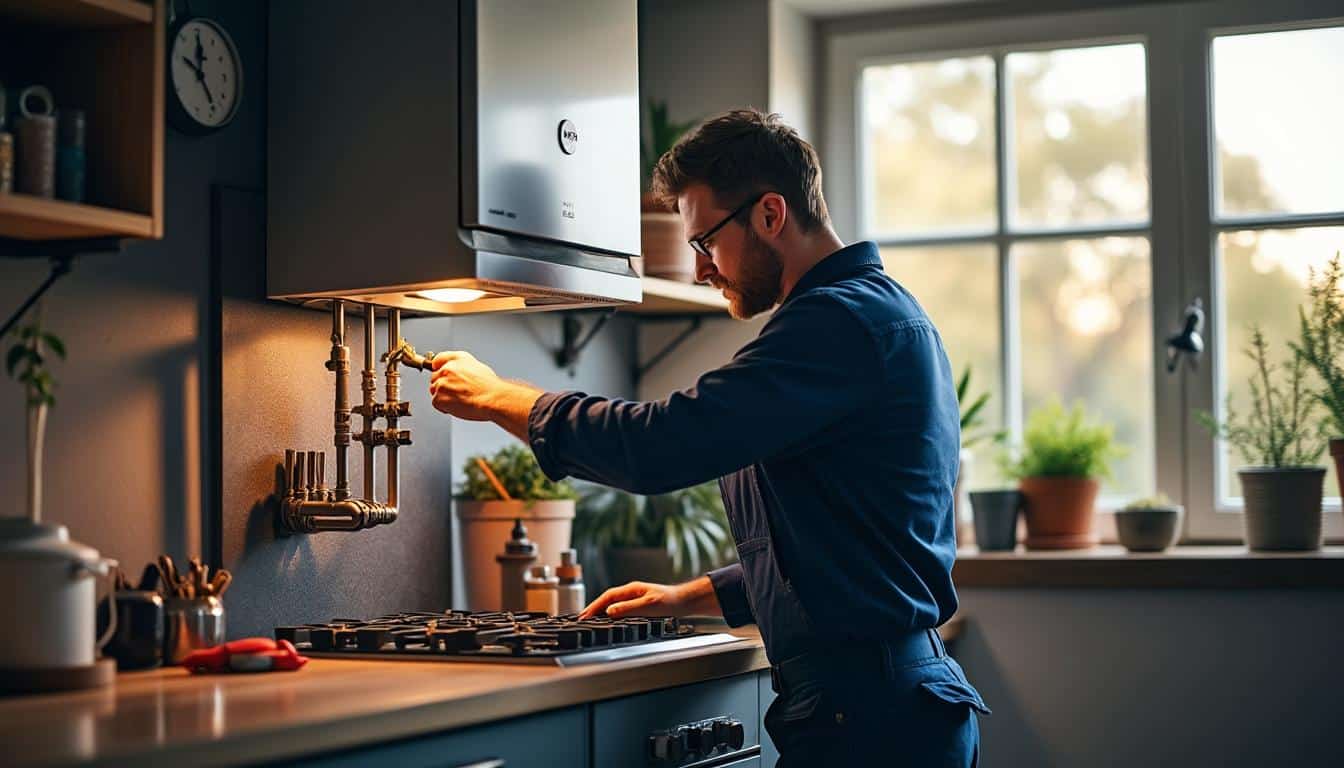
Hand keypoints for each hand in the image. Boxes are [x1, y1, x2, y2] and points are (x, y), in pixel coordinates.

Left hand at [429, 350, 505, 421]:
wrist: (491, 399)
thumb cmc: (489, 387)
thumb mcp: (478, 367)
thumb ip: (463, 367)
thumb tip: (458, 373)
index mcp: (458, 359)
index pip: (438, 359)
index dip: (438, 367)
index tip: (438, 371)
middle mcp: (447, 369)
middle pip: (435, 377)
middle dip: (443, 385)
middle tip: (456, 392)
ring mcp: (441, 383)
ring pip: (435, 390)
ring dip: (443, 396)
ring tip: (460, 399)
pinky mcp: (439, 398)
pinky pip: (436, 403)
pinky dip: (444, 407)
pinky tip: (457, 406)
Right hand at [579, 580, 696, 619]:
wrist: (685, 602)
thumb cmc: (670, 602)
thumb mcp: (648, 606)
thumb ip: (629, 608)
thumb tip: (609, 611)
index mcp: (632, 589)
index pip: (607, 597)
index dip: (594, 606)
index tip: (584, 615)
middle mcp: (631, 592)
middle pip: (607, 599)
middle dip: (593, 609)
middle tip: (581, 619)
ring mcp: (635, 598)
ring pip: (612, 604)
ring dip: (601, 612)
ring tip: (590, 620)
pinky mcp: (639, 605)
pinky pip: (619, 608)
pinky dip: (610, 614)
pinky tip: (608, 620)